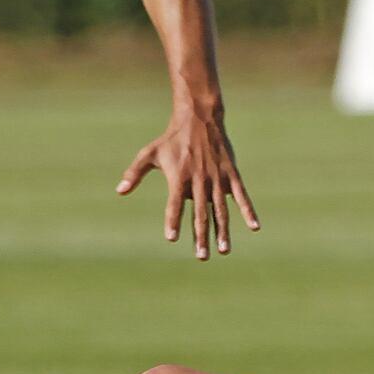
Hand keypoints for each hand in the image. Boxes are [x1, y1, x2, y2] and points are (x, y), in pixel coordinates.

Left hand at [116, 108, 258, 260]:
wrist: (199, 117)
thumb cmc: (172, 139)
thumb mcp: (149, 153)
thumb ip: (135, 172)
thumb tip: (120, 191)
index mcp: (179, 177)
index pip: (174, 203)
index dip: (173, 220)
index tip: (171, 238)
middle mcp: (199, 180)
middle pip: (200, 213)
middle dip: (201, 236)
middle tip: (202, 256)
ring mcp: (217, 177)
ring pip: (221, 209)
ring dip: (223, 230)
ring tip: (223, 250)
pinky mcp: (230, 173)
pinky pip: (241, 195)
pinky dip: (248, 210)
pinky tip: (254, 227)